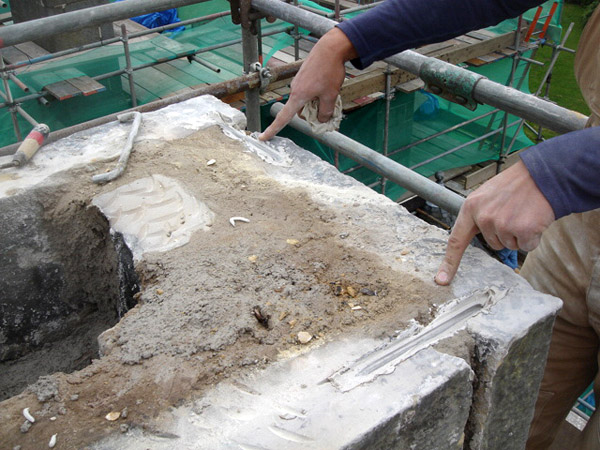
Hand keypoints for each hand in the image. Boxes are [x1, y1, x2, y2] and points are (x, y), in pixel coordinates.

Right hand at [258, 28, 356, 140]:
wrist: (330, 48)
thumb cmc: (329, 71)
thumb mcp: (331, 96)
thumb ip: (325, 112)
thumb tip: (321, 120)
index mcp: (298, 96)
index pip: (283, 118)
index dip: (273, 129)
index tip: (262, 137)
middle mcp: (295, 89)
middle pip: (300, 110)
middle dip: (312, 112)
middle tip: (329, 108)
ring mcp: (299, 82)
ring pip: (306, 100)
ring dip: (316, 101)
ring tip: (330, 92)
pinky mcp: (304, 76)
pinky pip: (308, 90)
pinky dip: (316, 93)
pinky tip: (327, 84)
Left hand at [435, 160, 554, 284]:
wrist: (542, 175)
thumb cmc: (515, 186)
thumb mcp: (486, 195)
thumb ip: (477, 214)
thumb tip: (470, 234)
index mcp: (470, 208)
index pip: (456, 240)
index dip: (449, 262)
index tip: (442, 280)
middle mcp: (483, 217)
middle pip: (492, 244)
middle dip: (504, 233)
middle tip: (513, 212)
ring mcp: (502, 224)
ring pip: (509, 245)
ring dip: (519, 234)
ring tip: (523, 213)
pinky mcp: (522, 230)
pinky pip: (527, 246)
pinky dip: (533, 237)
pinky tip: (534, 219)